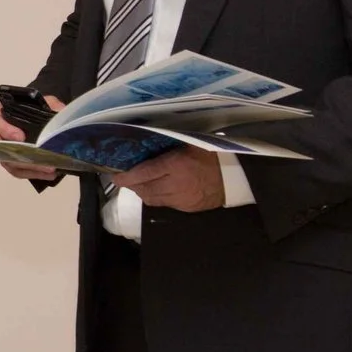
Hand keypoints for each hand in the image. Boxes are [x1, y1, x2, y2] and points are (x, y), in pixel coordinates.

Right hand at [0, 94, 64, 183]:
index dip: (5, 130)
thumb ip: (53, 106)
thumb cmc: (40, 110)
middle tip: (37, 158)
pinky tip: (49, 174)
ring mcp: (4, 150)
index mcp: (2, 115)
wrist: (44, 121)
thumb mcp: (48, 103)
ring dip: (28, 168)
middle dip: (17, 154)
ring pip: (8, 162)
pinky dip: (33, 174)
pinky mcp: (13, 162)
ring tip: (49, 168)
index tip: (21, 137)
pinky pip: (18, 172)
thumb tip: (61, 115)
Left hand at [110, 148, 225, 211]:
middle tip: (126, 177)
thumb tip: (144, 143)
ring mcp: (182, 199)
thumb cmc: (211, 155)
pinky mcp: (187, 208)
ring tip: (140, 183)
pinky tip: (158, 189)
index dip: (126, 177)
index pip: (143, 173)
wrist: (235, 176)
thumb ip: (167, 146)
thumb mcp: (189, 144)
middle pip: (144, 189)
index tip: (115, 176)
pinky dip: (157, 197)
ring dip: (143, 192)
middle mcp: (176, 184)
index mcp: (176, 165)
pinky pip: (164, 204)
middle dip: (132, 184)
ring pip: (152, 199)